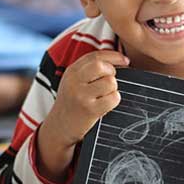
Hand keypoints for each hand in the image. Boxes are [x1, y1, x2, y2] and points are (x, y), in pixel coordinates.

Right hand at [36, 51, 128, 183]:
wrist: (58, 127)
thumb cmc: (71, 102)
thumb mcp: (73, 81)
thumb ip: (88, 69)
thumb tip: (118, 60)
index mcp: (71, 71)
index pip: (95, 56)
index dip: (114, 56)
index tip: (125, 60)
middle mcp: (74, 81)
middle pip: (102, 66)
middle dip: (112, 72)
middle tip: (110, 81)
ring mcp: (81, 95)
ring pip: (110, 82)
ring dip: (113, 89)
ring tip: (104, 96)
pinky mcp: (90, 110)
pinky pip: (113, 98)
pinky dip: (114, 101)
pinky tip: (105, 105)